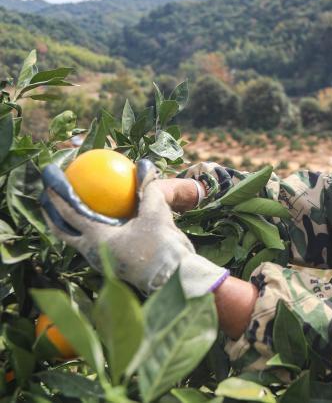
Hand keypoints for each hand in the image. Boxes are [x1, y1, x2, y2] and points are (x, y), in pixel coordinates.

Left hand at [40, 159, 228, 296]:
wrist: (173, 278)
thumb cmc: (162, 246)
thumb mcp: (156, 214)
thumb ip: (147, 189)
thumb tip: (144, 165)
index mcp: (98, 238)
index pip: (70, 213)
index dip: (58, 194)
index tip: (50, 178)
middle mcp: (94, 252)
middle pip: (62, 231)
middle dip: (50, 213)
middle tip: (46, 196)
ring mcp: (101, 261)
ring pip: (75, 241)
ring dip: (66, 225)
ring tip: (64, 210)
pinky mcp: (112, 266)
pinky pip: (93, 245)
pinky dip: (88, 231)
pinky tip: (98, 222)